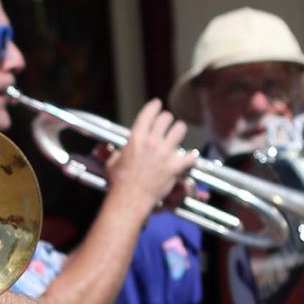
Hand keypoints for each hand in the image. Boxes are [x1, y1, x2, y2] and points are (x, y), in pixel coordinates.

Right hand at [103, 99, 195, 214]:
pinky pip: (190, 156)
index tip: (158, 104)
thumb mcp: (112, 162)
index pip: (149, 112)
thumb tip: (117, 151)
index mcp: (136, 138)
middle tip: (168, 123)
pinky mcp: (174, 167)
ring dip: (179, 131)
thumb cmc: (119, 182)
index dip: (155, 106)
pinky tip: (189, 157)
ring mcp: (165, 154)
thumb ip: (117, 152)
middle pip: (166, 118)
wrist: (129, 199)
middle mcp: (152, 142)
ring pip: (180, 129)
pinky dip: (190, 157)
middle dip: (167, 119)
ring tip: (178, 134)